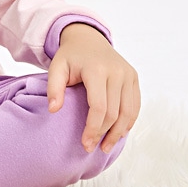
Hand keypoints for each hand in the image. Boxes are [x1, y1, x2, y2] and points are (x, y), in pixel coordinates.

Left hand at [47, 23, 139, 153]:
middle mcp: (116, 71)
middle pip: (114, 113)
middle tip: (92, 147)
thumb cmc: (70, 56)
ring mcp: (128, 74)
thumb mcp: (56, 67)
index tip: (84, 143)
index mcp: (97, 69)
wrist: (88, 39)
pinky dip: (128, 122)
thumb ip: (53, 87)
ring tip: (106, 146)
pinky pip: (135, 106)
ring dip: (118, 133)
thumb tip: (53, 110)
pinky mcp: (134, 77)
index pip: (99, 107)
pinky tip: (118, 133)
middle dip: (103, 134)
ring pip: (128, 112)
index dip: (93, 128)